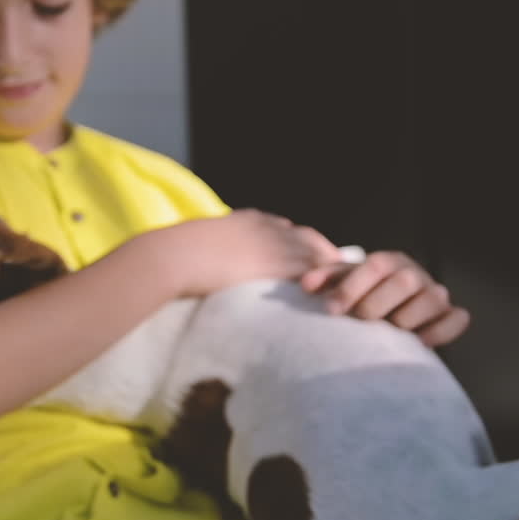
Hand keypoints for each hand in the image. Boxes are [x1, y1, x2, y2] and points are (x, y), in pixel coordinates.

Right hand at [145, 209, 341, 297]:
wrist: (173, 257)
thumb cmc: (173, 256)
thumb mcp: (198, 247)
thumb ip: (214, 254)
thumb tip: (205, 270)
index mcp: (248, 220)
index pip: (287, 229)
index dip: (302, 245)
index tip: (311, 259)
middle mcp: (267, 227)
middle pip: (310, 239)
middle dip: (325, 256)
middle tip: (339, 276)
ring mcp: (274, 244)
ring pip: (317, 255)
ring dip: (333, 272)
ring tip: (345, 291)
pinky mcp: (277, 264)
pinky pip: (314, 272)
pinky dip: (328, 284)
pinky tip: (335, 300)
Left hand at [301, 251, 469, 346]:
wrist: (388, 310)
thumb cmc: (361, 296)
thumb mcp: (343, 283)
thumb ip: (325, 279)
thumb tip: (305, 285)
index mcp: (388, 261)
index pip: (374, 266)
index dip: (352, 287)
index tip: (331, 310)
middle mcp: (415, 274)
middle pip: (404, 281)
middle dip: (376, 304)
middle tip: (359, 321)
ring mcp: (435, 294)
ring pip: (433, 298)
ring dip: (407, 317)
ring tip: (389, 330)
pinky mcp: (450, 315)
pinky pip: (456, 319)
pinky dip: (442, 331)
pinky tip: (421, 342)